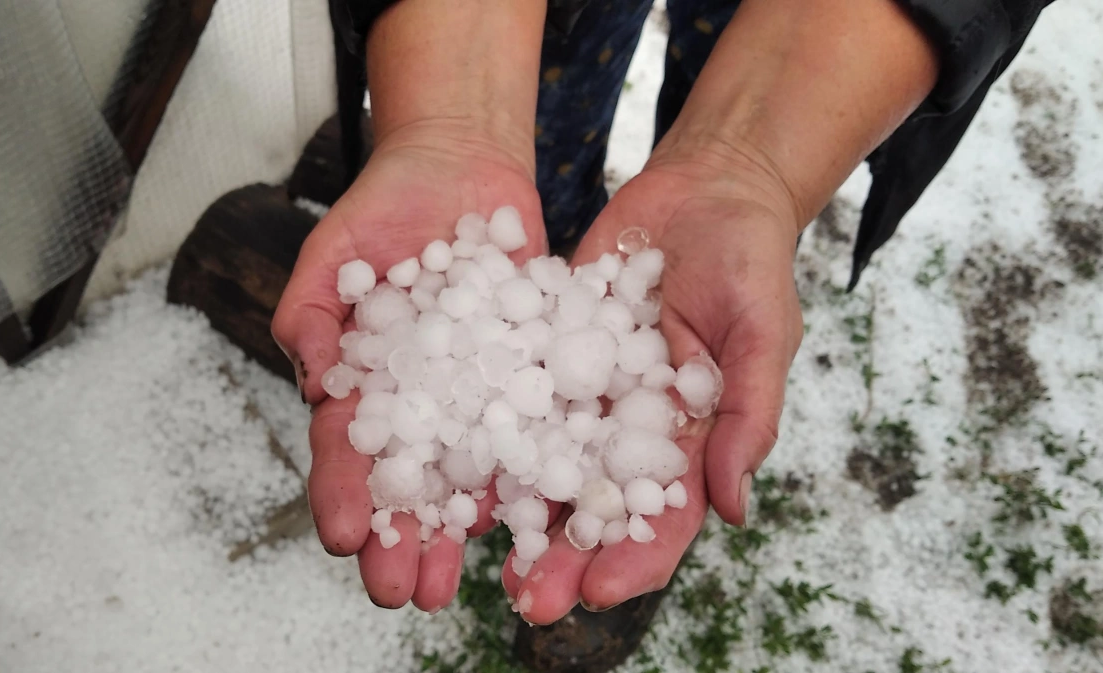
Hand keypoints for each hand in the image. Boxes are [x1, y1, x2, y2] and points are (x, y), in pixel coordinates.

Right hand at [271, 123, 545, 611]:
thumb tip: (311, 371)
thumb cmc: (385, 208)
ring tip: (454, 585)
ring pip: (467, 473)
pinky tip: (525, 516)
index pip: (346, 448)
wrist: (460, 169)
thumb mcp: (335, 250)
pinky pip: (529, 427)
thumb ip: (313, 309)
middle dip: (401, 537)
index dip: (341, 492)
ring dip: (459, 530)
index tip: (345, 536)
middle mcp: (419, 401)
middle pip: (407, 480)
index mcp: (362, 383)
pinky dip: (526, 472)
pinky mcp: (526, 375)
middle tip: (402, 590)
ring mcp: (474, 393)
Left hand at [501, 148, 804, 622]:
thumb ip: (748, 417)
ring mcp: (588, 390)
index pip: (666, 515)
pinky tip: (455, 464)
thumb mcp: (763, 333)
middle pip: (596, 504)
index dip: (636, 559)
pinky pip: (518, 395)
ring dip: (518, 512)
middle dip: (565, 555)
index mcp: (692, 436)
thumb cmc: (750, 258)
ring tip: (480, 552)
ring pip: (547, 462)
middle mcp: (633, 426)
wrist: (704, 189)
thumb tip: (733, 509)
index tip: (601, 591)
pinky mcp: (550, 348)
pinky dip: (490, 431)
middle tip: (526, 598)